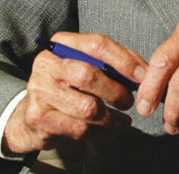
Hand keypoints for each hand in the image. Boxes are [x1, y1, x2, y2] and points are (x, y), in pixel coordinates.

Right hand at [3, 32, 146, 153]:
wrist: (34, 113)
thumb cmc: (69, 85)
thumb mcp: (87, 65)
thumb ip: (115, 62)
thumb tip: (144, 71)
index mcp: (61, 44)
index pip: (96, 44)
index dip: (123, 60)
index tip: (142, 75)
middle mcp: (46, 64)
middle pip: (88, 75)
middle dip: (116, 91)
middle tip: (129, 102)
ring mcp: (40, 91)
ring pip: (87, 108)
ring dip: (112, 118)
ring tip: (123, 121)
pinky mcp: (39, 117)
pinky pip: (80, 129)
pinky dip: (100, 133)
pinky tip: (108, 131)